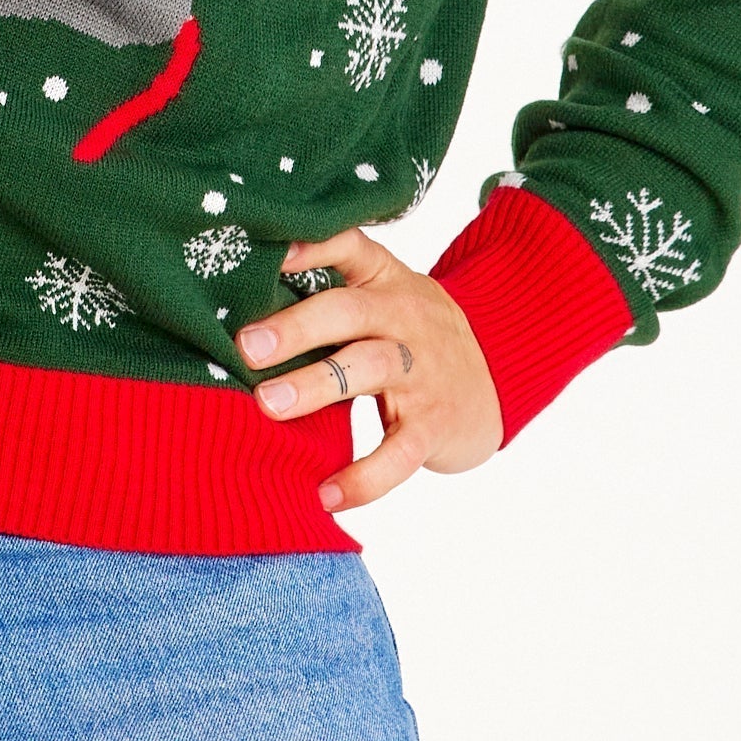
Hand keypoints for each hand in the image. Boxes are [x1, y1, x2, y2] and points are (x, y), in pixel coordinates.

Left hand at [238, 224, 504, 519]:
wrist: (500, 379)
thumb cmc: (415, 335)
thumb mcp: (387, 295)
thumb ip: (331, 290)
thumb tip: (240, 300)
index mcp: (386, 281)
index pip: (352, 247)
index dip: (315, 245)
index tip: (273, 253)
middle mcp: (406, 318)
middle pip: (351, 311)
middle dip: (297, 327)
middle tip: (247, 347)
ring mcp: (423, 371)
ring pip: (370, 369)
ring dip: (316, 386)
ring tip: (268, 405)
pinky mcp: (434, 425)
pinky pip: (398, 452)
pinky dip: (363, 478)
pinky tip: (325, 495)